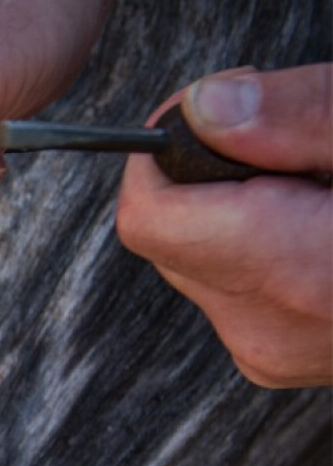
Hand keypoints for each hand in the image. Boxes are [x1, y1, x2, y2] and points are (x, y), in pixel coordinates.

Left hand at [116, 64, 331, 387]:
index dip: (165, 155)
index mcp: (295, 271)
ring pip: (193, 259)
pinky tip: (317, 227)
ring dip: (232, 210)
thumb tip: (205, 108)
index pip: (150, 217)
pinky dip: (253, 244)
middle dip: (209, 176)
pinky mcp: (276, 357)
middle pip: (166, 236)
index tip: (216, 115)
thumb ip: (301, 117)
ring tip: (317, 187)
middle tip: (293, 143)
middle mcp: (266, 328)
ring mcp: (269, 351)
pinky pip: (228, 286)